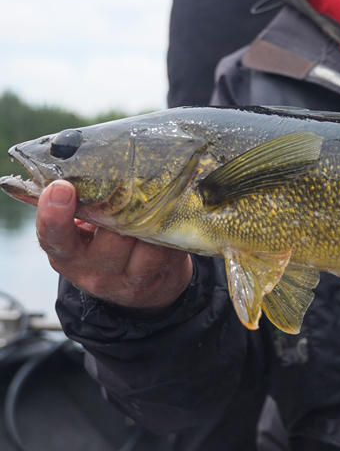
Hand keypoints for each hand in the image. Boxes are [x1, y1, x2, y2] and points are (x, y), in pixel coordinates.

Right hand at [36, 180, 192, 316]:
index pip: (54, 236)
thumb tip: (82, 162)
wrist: (133, 287)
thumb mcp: (82, 230)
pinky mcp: (158, 280)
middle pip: (114, 235)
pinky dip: (174, 231)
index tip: (62, 187)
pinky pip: (171, 251)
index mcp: (67, 255)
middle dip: (127, 207)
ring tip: (160, 199)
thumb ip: (82, 205)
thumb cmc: (102, 244)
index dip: (54, 213)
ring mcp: (128, 280)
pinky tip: (174, 218)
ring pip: (149, 245)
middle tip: (136, 183)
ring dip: (157, 220)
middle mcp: (95, 271)